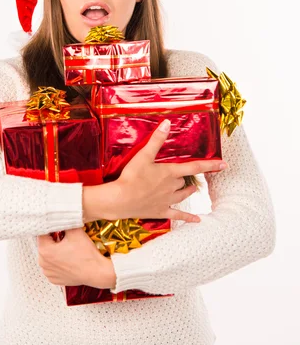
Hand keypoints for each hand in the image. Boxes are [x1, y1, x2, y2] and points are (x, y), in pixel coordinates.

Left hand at [37, 227, 115, 288]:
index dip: (51, 228)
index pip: (42, 233)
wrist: (97, 271)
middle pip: (44, 245)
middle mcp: (43, 263)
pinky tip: (68, 259)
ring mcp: (48, 273)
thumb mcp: (75, 231)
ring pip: (48, 256)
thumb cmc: (86, 253)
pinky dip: (57, 262)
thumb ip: (64, 222)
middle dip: (53, 240)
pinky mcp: (54, 279)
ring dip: (55, 251)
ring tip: (67, 249)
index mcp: (44, 250)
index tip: (58, 227)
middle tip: (65, 238)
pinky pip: (52, 267)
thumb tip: (58, 217)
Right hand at [114, 118, 228, 221]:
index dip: (210, 165)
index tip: (223, 164)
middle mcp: (172, 187)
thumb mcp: (144, 155)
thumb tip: (167, 123)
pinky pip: (178, 215)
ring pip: (183, 195)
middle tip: (189, 174)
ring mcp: (167, 201)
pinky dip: (188, 218)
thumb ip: (157, 140)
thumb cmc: (131, 176)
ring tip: (193, 188)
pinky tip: (197, 220)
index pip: (195, 167)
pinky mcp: (160, 211)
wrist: (121, 199)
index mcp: (170, 173)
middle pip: (185, 180)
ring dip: (188, 191)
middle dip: (188, 177)